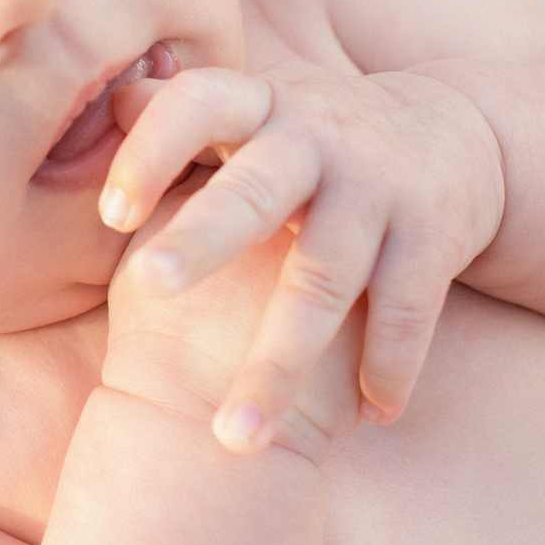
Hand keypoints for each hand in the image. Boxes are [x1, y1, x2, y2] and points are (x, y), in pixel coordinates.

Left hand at [99, 67, 504, 445]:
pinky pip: (406, 309)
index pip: (199, 104)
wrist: (450, 135)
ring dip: (280, 362)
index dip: (151, 149)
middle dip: (204, 238)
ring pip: (323, 280)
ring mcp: (378, 189)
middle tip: (148, 285)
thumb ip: (176, 114)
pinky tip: (371, 418)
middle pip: (256, 192)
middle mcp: (319, 141)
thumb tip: (93, 108)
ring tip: (234, 440)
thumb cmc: (311, 139)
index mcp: (260, 108)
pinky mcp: (433, 235)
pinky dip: (389, 365)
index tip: (109, 213)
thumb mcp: (253, 111)